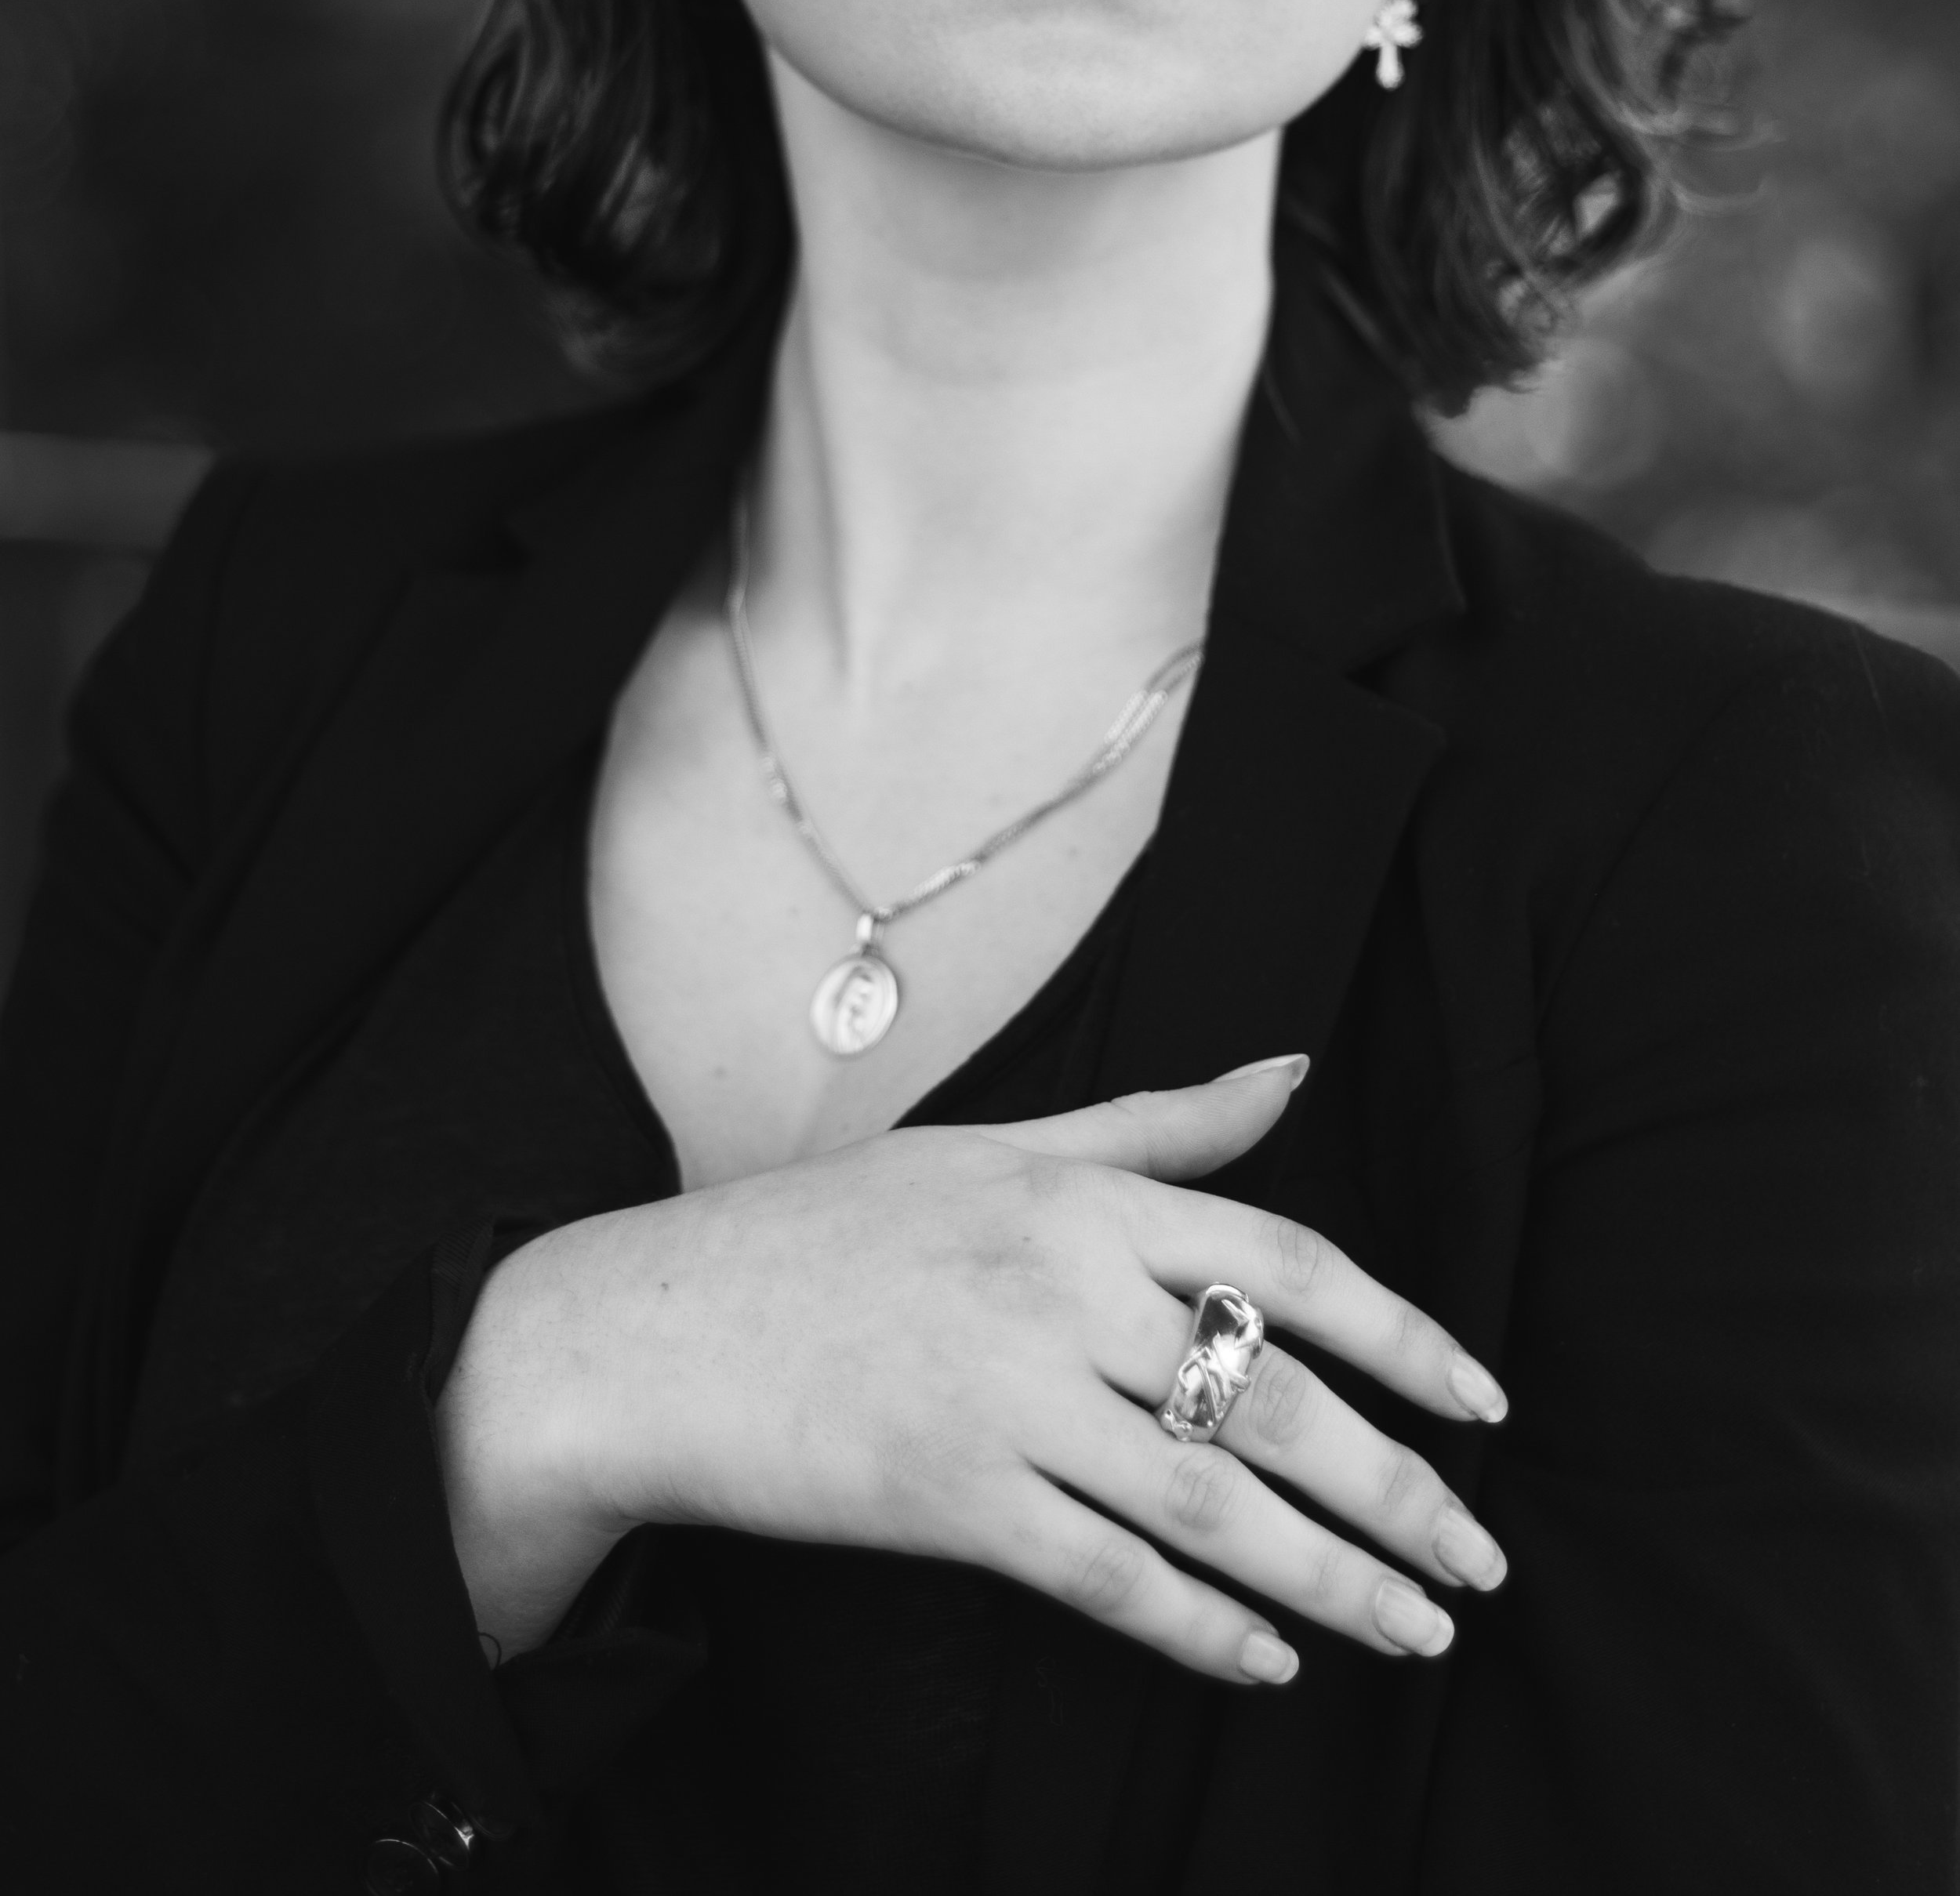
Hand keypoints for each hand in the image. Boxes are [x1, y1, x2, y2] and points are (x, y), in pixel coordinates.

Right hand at [437, 1058, 1507, 1677]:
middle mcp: (1059, 1288)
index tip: (1487, 1403)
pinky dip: (1201, 1627)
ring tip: (1419, 1632)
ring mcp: (1003, 1398)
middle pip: (1274, 1396)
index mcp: (1081, 1194)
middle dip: (1400, 1488)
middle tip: (1483, 1563)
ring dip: (1335, 1578)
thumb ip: (1159, 1124)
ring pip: (1212, 1501)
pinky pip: (1107, 1576)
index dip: (1405, 1337)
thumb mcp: (1000, 1146)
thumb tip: (1297, 1070)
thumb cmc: (836, 1229)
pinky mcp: (948, 1502)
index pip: (1289, 1261)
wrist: (654, 1326)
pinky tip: (1269, 1661)